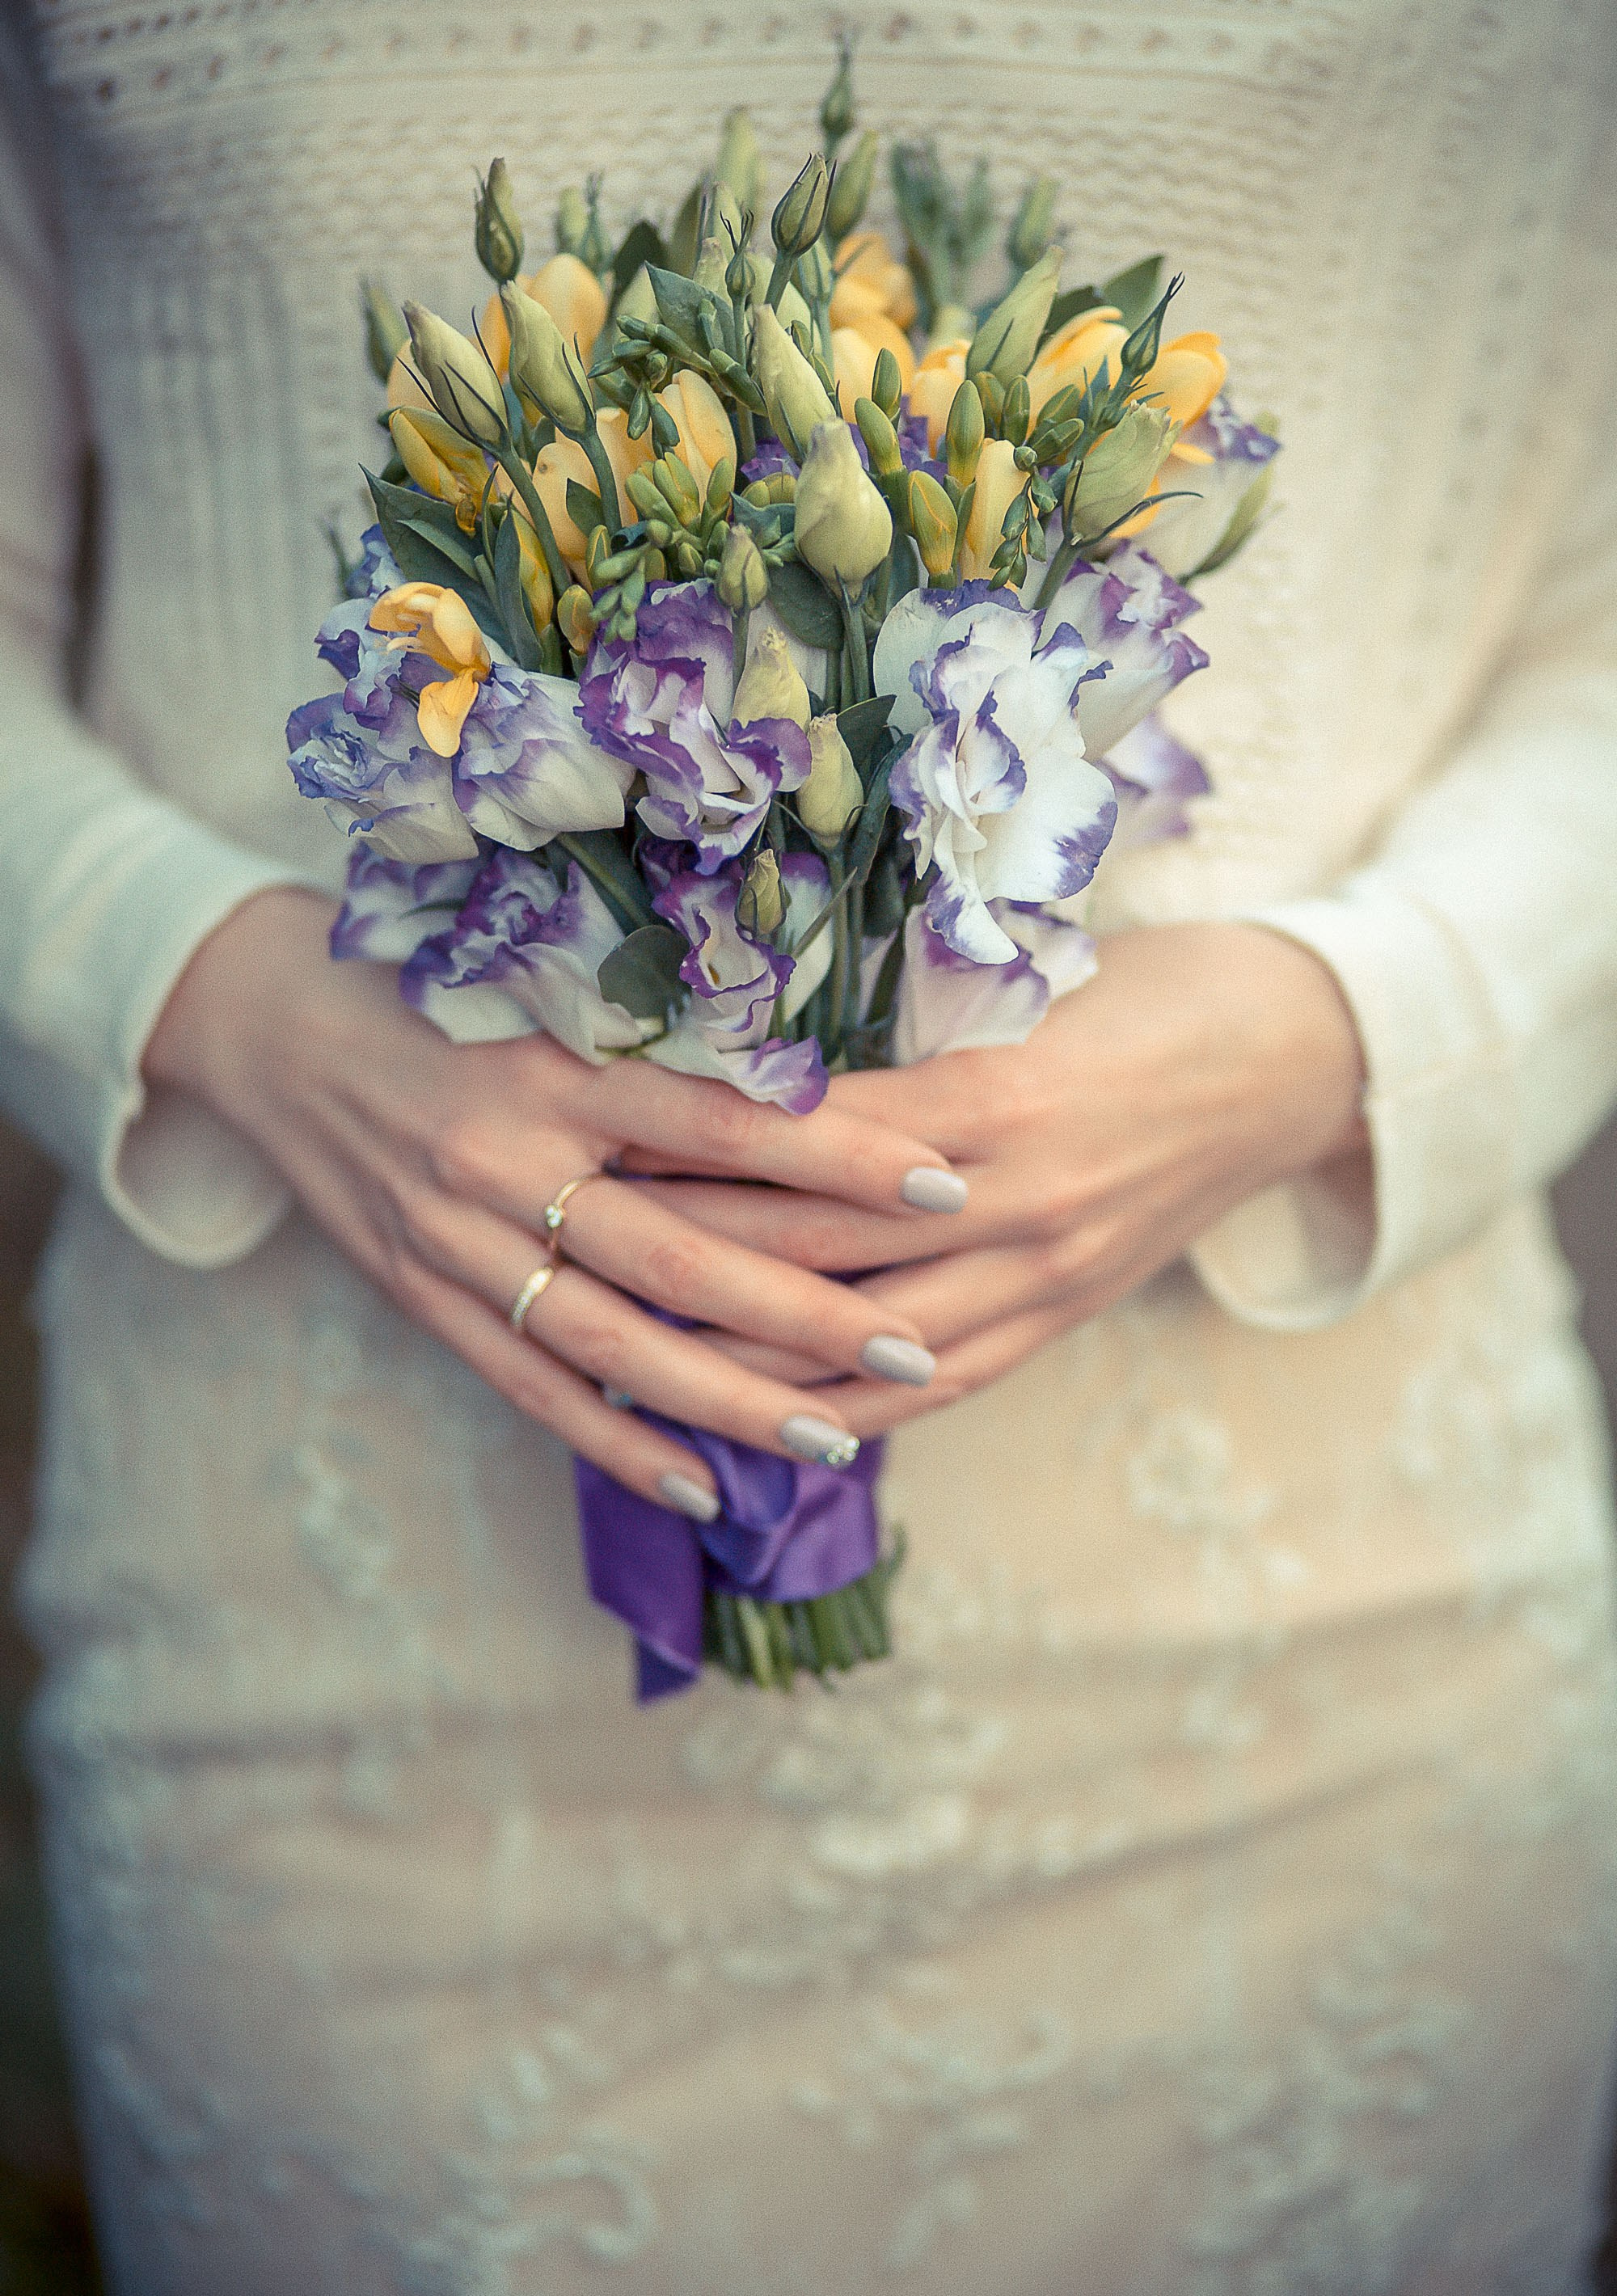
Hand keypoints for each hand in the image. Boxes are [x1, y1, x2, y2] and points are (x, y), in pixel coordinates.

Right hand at [144, 888, 968, 1511]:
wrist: (273, 1027)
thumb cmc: (445, 995)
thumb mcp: (552, 995)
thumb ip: (667, 1049)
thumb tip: (830, 1087)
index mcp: (561, 1063)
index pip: (723, 1121)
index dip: (838, 1155)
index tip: (946, 1182)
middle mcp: (510, 1156)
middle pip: (681, 1254)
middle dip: (809, 1312)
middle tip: (916, 1351)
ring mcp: (458, 1239)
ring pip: (614, 1342)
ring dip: (730, 1401)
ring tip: (834, 1439)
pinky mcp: (423, 1298)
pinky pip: (531, 1387)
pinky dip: (616, 1443)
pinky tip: (701, 1487)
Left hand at [628, 923, 1368, 1431]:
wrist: (1293, 1056)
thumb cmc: (1150, 988)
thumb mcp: (1029, 983)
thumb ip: (903, 1039)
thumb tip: (754, 1058)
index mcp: (994, 1095)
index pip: (807, 1140)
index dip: (695, 1144)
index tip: (596, 1132)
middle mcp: (1016, 1200)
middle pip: (816, 1249)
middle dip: (687, 1251)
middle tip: (573, 1246)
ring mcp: (1046, 1271)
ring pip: (867, 1338)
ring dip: (745, 1353)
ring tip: (634, 1349)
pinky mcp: (1066, 1313)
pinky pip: (943, 1384)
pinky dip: (851, 1412)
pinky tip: (769, 1423)